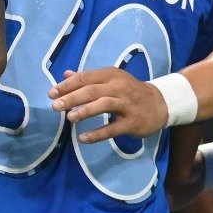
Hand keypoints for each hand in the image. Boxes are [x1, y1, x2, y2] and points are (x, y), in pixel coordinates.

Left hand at [48, 67, 169, 142]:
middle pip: (92, 91)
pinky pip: (113, 128)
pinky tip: (84, 139)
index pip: (85, 78)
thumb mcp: (111, 80)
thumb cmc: (130, 91)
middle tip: (55, 106)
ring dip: (85, 111)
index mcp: (111, 75)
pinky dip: (98, 134)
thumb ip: (88, 78)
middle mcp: (119, 87)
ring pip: (103, 105)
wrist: (161, 104)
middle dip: (71, 98)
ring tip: (69, 117)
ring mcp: (127, 104)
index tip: (51, 93)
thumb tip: (66, 74)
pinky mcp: (133, 122)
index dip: (67, 85)